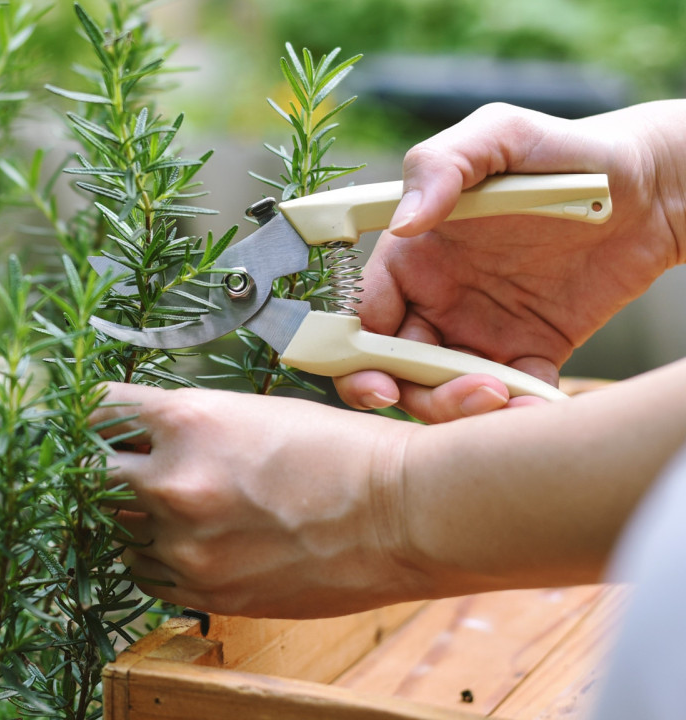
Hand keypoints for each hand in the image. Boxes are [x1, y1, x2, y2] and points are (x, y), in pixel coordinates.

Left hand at [93, 382, 423, 618]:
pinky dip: (156, 558)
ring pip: (117, 529)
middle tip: (128, 466)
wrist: (404, 513)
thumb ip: (186, 427)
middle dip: (108, 468)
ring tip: (177, 505)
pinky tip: (189, 541)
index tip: (95, 422)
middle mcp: (174, 482)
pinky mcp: (204, 591)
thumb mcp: (252, 412)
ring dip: (134, 516)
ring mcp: (185, 544)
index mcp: (187, 421)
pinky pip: (145, 575)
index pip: (95, 412)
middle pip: (92, 476)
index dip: (90, 416)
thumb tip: (141, 437)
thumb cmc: (341, 451)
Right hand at [335, 101, 685, 421]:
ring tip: (506, 398)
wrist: (655, 183)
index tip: (379, 376)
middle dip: (412, 393)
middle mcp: (437, 299)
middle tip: (457, 394)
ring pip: (446, 390)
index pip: (364, 316)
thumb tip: (402, 224)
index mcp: (413, 257)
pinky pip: (512, 397)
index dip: (357, 353)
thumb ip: (439, 166)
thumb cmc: (567, 149)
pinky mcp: (531, 352)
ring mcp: (482, 330)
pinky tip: (538, 408)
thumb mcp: (499, 135)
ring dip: (463, 408)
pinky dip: (518, 414)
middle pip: (396, 367)